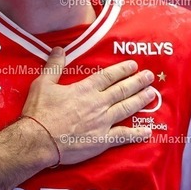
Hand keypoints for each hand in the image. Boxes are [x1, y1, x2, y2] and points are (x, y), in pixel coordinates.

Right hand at [21, 47, 154, 163]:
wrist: (39, 140)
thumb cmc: (40, 112)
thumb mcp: (43, 84)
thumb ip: (54, 66)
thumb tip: (59, 49)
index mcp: (85, 89)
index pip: (108, 76)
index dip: (122, 70)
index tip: (134, 65)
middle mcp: (98, 103)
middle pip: (122, 90)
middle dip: (137, 82)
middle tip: (149, 77)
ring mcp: (103, 122)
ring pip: (126, 108)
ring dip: (140, 100)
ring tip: (151, 94)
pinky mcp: (102, 140)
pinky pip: (124, 136)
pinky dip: (137, 134)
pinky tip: (147, 131)